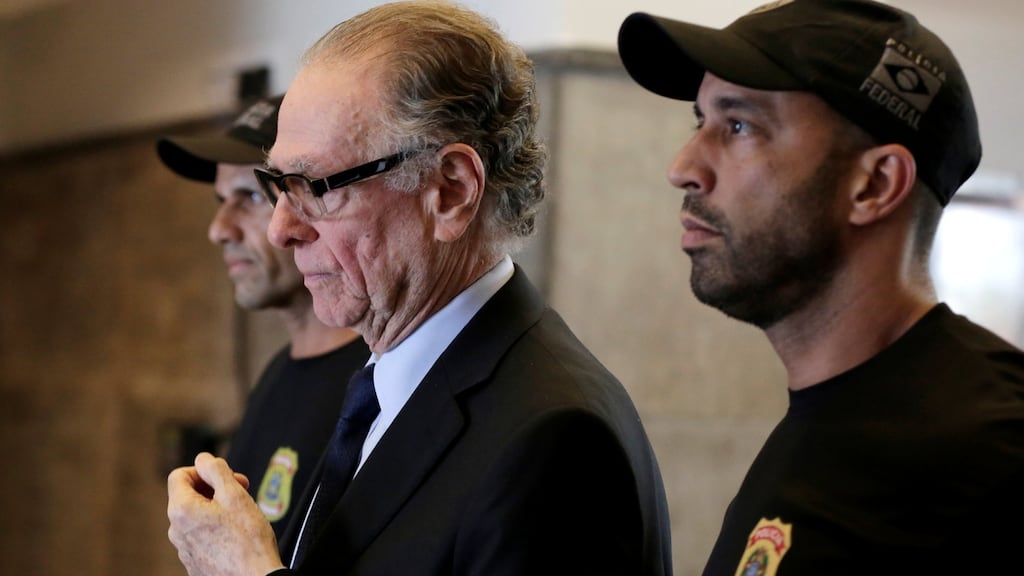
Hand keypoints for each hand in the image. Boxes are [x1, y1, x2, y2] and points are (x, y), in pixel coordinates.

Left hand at [167, 452, 284, 575]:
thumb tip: (203, 458)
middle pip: (188, 496)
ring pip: (195, 517)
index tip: (225, 476)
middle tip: (240, 491)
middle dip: (213, 488)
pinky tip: (237, 535)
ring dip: (216, 508)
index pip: (179, 475)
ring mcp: (184, 550)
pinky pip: (200, 537)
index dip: (203, 470)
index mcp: (181, 510)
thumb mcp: (235, 495)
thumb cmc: (248, 541)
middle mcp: (176, 531)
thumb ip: (216, 470)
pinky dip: (215, 529)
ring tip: (241, 515)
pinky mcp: (194, 563)